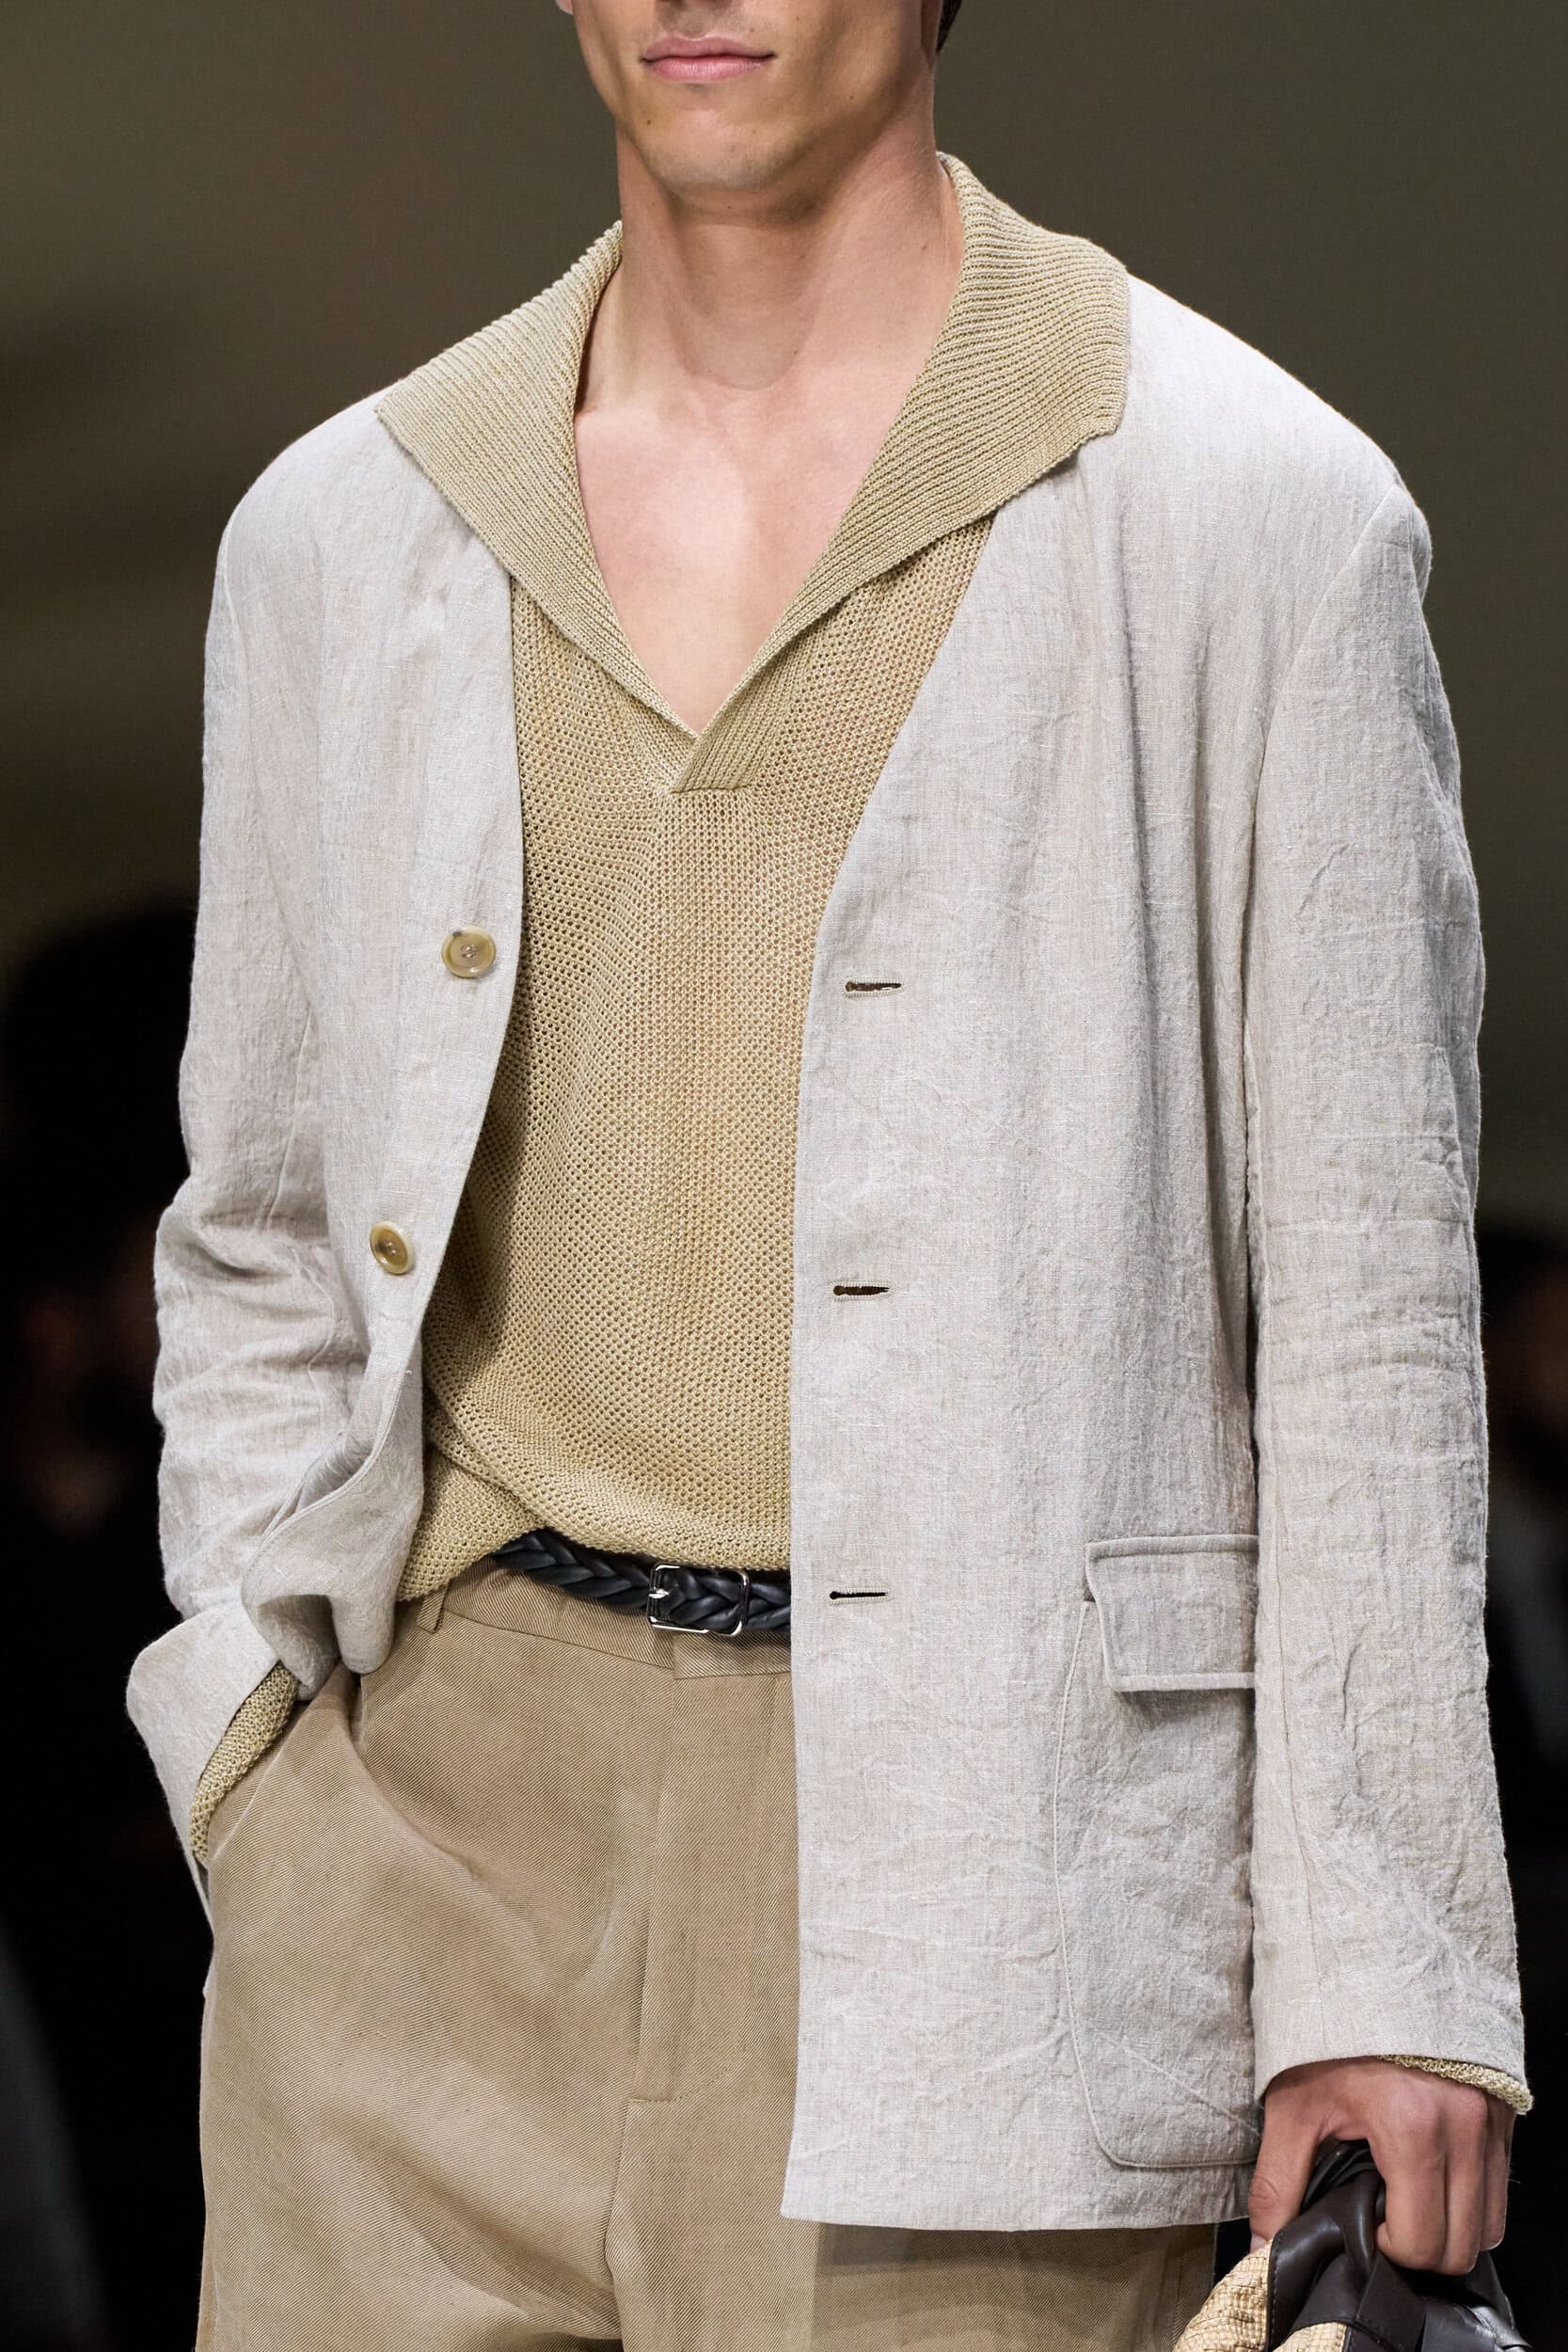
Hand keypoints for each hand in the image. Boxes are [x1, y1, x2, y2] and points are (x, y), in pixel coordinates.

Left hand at [1250, 2057, 1511, 2274]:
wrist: (1366, 1969)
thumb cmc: (1329, 2033)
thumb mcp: (1291, 2105)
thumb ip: (1277, 2185)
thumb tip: (1264, 2253)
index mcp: (1413, 2126)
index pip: (1420, 2243)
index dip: (1386, 2247)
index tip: (1364, 2220)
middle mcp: (1463, 2126)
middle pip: (1462, 2247)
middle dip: (1419, 2248)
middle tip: (1383, 2214)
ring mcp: (1490, 2121)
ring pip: (1489, 2224)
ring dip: (1449, 2227)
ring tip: (1405, 2194)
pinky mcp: (1502, 2113)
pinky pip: (1499, 2186)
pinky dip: (1469, 2199)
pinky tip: (1429, 2173)